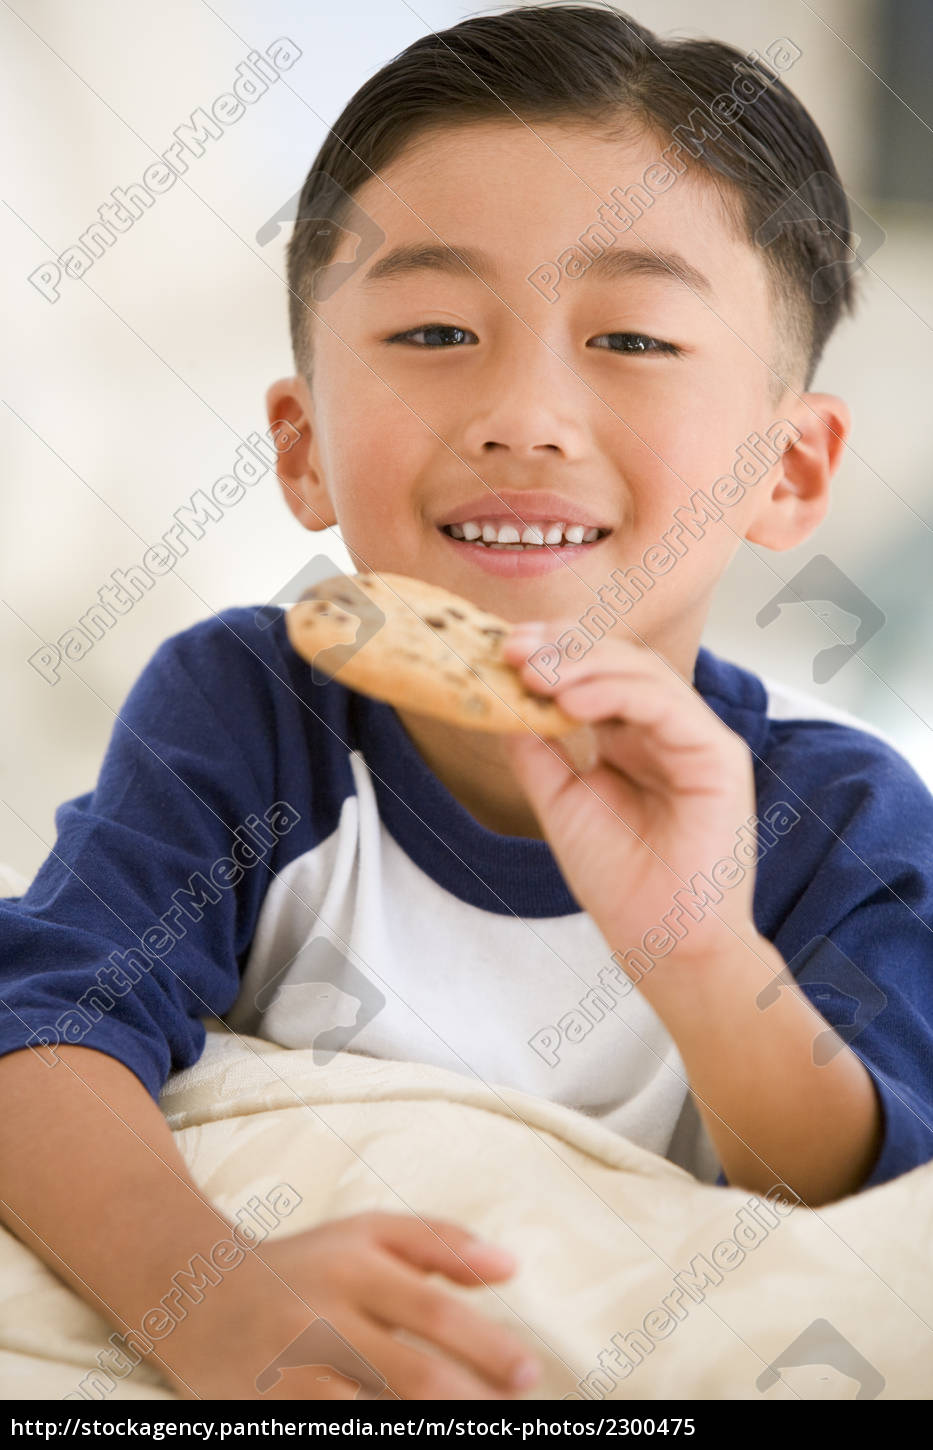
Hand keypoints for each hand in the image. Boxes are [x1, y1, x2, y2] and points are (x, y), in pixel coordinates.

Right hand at [163, 1211, 539, 1399]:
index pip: (433, 1311)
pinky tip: (408, 1434)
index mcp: (354, 1267)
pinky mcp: (268, 1411)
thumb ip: (439, 1243)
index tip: (529, 1373)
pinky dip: (370, 1430)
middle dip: (469, 1403)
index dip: (487, 1346)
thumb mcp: (365, 1231)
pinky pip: (331, 1427)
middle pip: (411, 1374)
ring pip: (371, 1411)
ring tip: (472, 1431)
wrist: (195, 1292)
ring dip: (427, 1426)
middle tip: (511, 1417)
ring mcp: (291, 1372)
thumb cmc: (302, 1263)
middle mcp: (322, 1319)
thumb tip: (511, 1266)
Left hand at [502, 624, 759, 972]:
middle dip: (561, 648)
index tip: (501, 649)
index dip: (551, 652)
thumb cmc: (621, 883)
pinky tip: (570, 698)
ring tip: (532, 672)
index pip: (595, 672)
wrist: (662, 942)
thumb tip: (500, 697)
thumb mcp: (561, 801)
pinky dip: (615, 692)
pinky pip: (666, 705)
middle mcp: (665, 729)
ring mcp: (694, 739)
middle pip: (617, 660)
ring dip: (581, 663)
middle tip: (511, 649)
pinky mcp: (717, 756)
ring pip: (642, 672)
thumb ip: (537, 750)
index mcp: (633, 736)